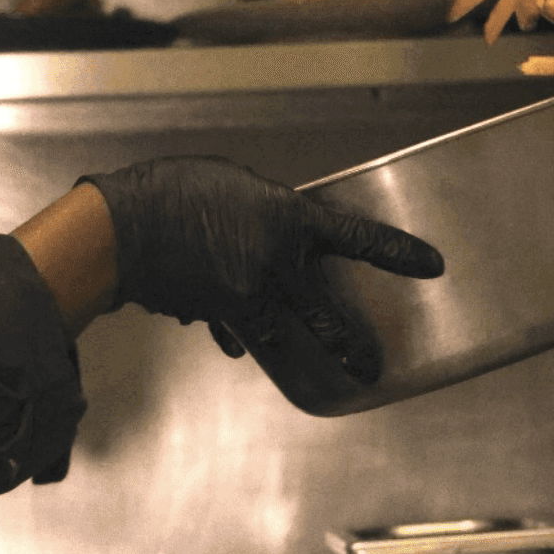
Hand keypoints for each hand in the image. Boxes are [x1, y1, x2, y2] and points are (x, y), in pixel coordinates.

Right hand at [78, 156, 442, 383]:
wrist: (122, 229)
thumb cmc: (175, 190)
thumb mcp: (236, 186)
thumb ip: (266, 213)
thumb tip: (273, 238)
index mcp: (288, 220)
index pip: (356, 238)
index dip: (397, 252)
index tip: (431, 267)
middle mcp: (274, 264)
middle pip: (325, 314)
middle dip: (351, 344)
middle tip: (372, 368)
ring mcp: (244, 294)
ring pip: (283, 332)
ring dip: (304, 351)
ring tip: (322, 366)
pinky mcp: (213, 312)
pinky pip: (235, 327)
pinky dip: (238, 331)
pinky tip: (237, 341)